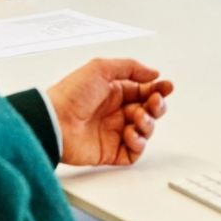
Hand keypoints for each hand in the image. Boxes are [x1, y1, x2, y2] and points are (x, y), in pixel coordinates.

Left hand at [44, 58, 173, 165]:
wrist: (54, 121)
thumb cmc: (70, 95)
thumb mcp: (101, 68)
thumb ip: (130, 68)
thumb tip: (153, 73)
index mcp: (114, 92)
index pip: (143, 91)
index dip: (157, 90)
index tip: (167, 87)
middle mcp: (116, 112)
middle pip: (148, 111)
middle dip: (156, 106)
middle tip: (154, 102)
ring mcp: (114, 133)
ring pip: (145, 130)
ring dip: (147, 123)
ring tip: (137, 118)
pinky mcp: (110, 152)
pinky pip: (134, 152)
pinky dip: (138, 143)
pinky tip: (130, 134)